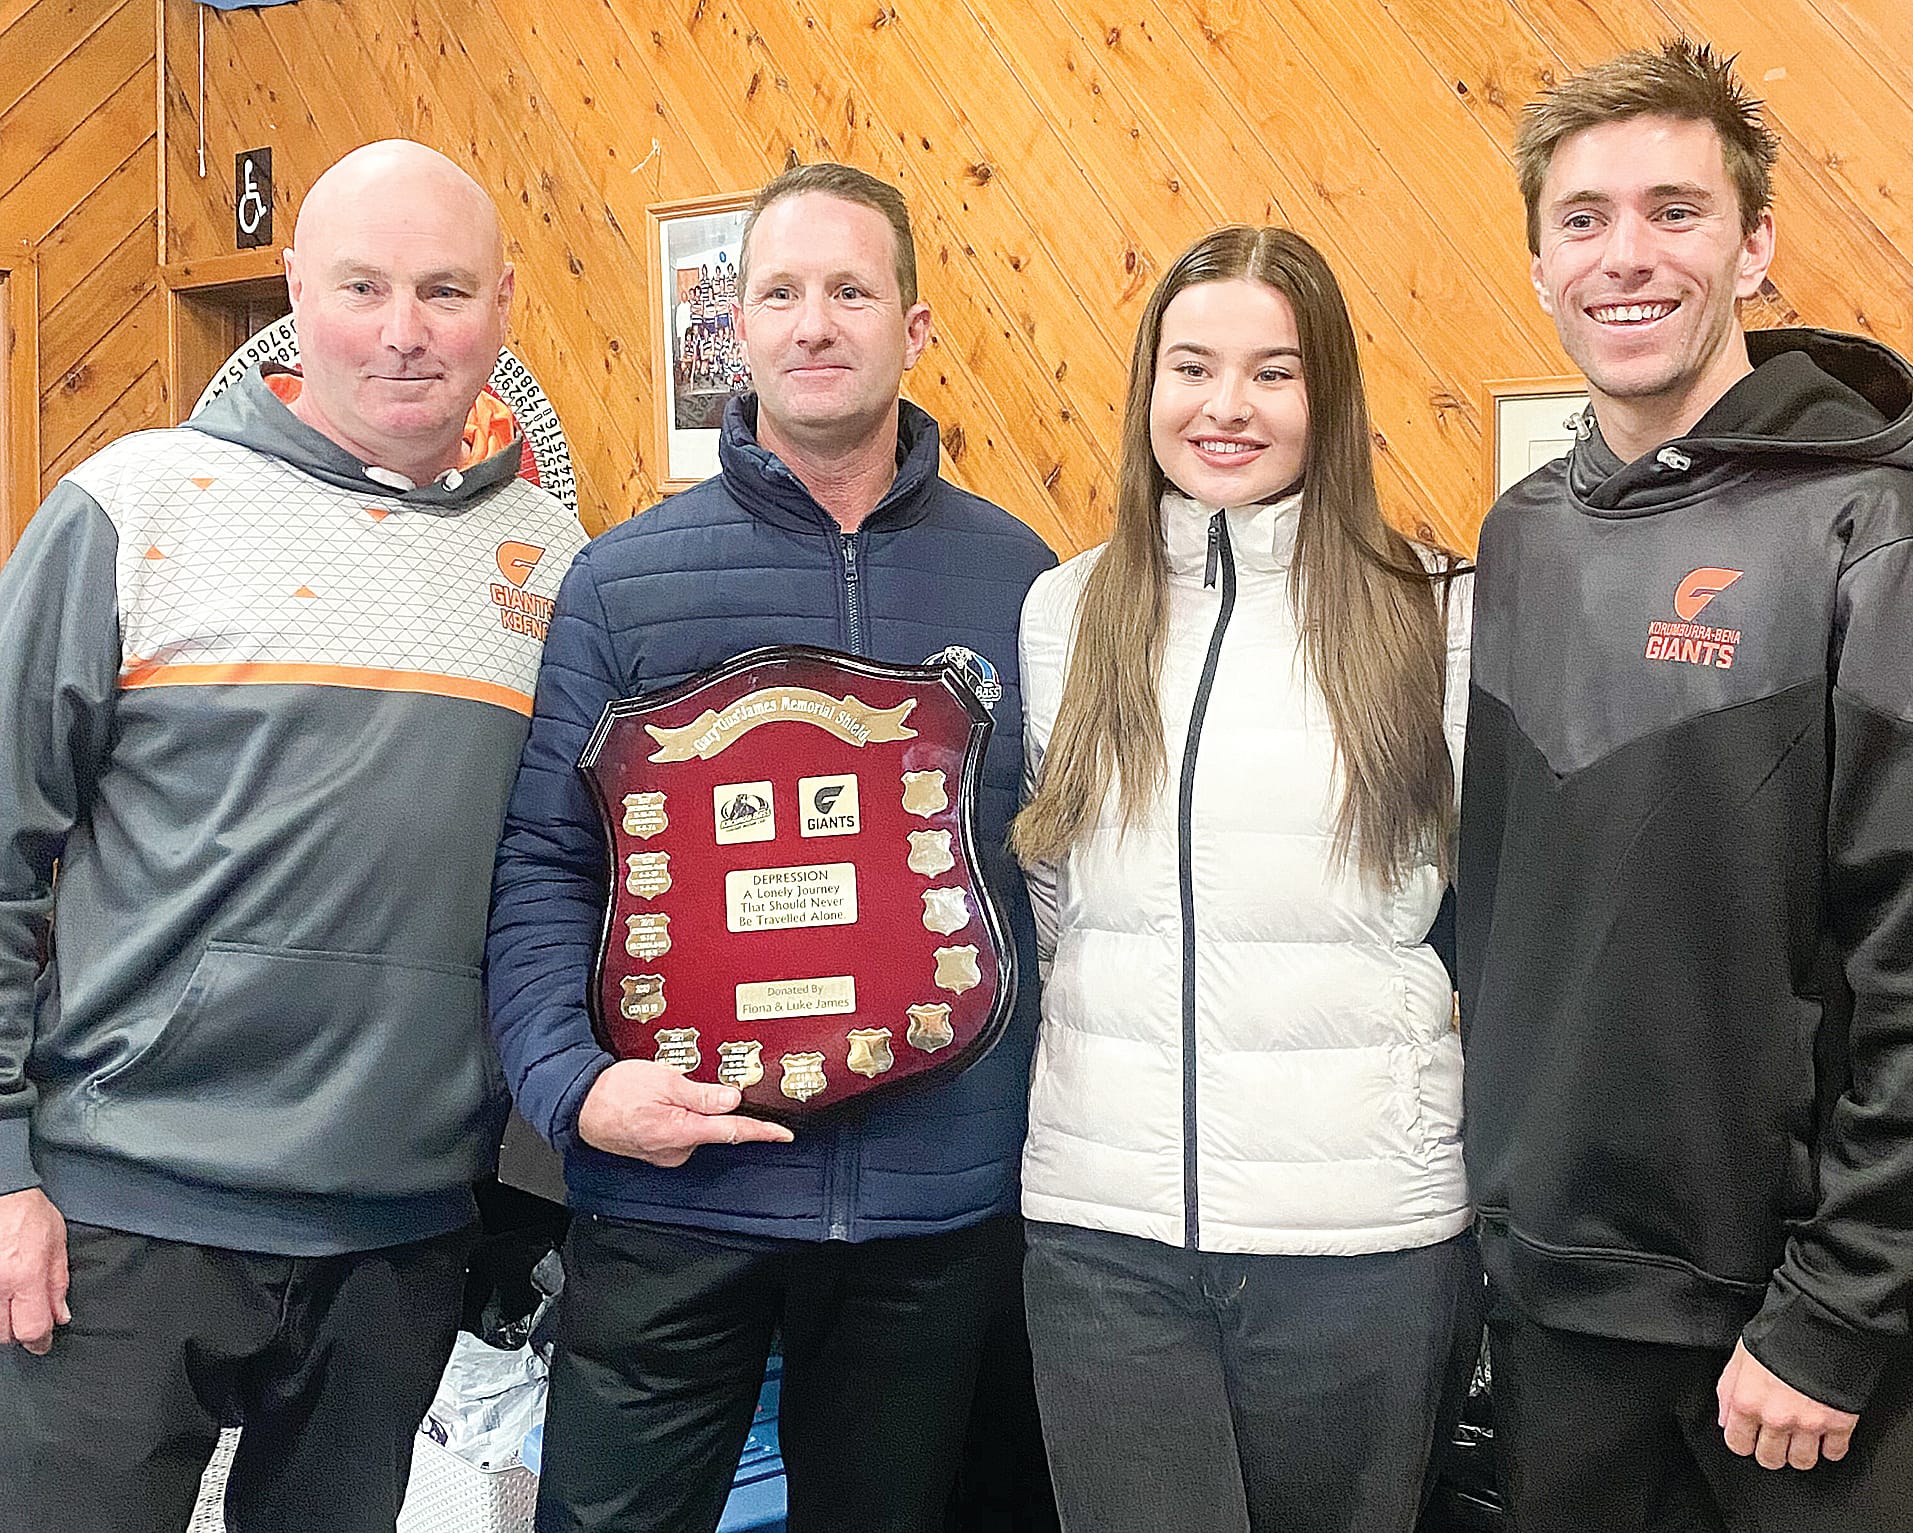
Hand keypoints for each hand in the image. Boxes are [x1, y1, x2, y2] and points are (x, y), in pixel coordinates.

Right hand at [0, 1188, 69, 1354]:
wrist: (0, 1192)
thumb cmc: (27, 1213)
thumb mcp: (57, 1244)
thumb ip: (58, 1283)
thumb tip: (60, 1315)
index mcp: (25, 1276)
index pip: (32, 1328)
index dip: (40, 1342)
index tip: (43, 1343)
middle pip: (6, 1334)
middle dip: (20, 1329)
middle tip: (28, 1314)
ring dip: (3, 1321)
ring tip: (12, 1301)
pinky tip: (4, 1292)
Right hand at [576, 1059, 792, 1167]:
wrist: (579, 1105)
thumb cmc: (614, 1091)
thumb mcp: (663, 1080)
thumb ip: (700, 1093)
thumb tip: (731, 1099)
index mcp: (681, 1131)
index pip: (732, 1132)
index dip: (762, 1132)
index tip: (784, 1134)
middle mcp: (676, 1149)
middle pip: (713, 1128)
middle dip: (710, 1106)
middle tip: (685, 1085)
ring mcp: (666, 1153)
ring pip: (695, 1129)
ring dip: (689, 1111)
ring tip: (661, 1092)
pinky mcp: (657, 1151)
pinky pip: (679, 1133)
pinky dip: (676, 1118)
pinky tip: (656, 1105)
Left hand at [1717, 1339, 1857, 1469]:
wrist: (1821, 1322)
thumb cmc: (1778, 1333)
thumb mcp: (1740, 1357)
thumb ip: (1728, 1391)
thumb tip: (1726, 1420)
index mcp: (1747, 1401)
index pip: (1738, 1444)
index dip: (1742, 1441)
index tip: (1748, 1436)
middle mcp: (1776, 1418)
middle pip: (1770, 1459)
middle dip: (1770, 1450)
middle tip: (1774, 1437)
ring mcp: (1809, 1424)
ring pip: (1801, 1462)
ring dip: (1799, 1452)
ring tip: (1798, 1437)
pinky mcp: (1840, 1424)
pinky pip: (1834, 1454)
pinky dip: (1829, 1447)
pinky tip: (1823, 1433)